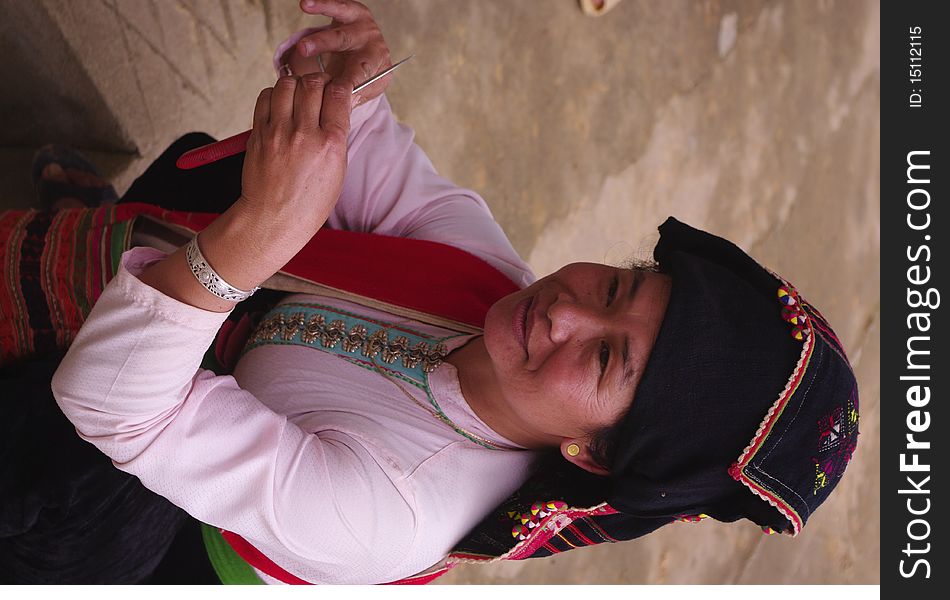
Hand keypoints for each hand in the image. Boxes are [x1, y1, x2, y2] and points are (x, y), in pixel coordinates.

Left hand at [238, 72, 351, 238]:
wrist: (274, 218)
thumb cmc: (309, 200)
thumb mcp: (337, 170)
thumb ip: (337, 135)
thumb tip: (336, 106)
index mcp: (331, 144)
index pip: (338, 93)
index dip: (341, 86)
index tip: (339, 89)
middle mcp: (305, 134)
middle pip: (313, 82)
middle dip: (319, 82)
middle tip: (319, 91)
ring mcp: (278, 132)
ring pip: (287, 83)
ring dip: (296, 85)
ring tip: (298, 97)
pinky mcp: (259, 133)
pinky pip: (265, 96)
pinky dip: (275, 95)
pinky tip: (280, 106)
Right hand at [290, 0, 392, 106]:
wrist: (369, 52)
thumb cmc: (360, 75)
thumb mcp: (358, 91)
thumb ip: (345, 99)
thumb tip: (332, 113)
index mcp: (377, 69)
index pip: (361, 78)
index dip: (344, 84)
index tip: (326, 91)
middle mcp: (374, 47)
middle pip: (353, 57)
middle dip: (328, 55)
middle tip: (304, 56)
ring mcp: (364, 29)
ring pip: (342, 34)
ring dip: (320, 39)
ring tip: (302, 45)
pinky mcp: (353, 12)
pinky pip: (338, 7)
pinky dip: (322, 5)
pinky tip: (306, 5)